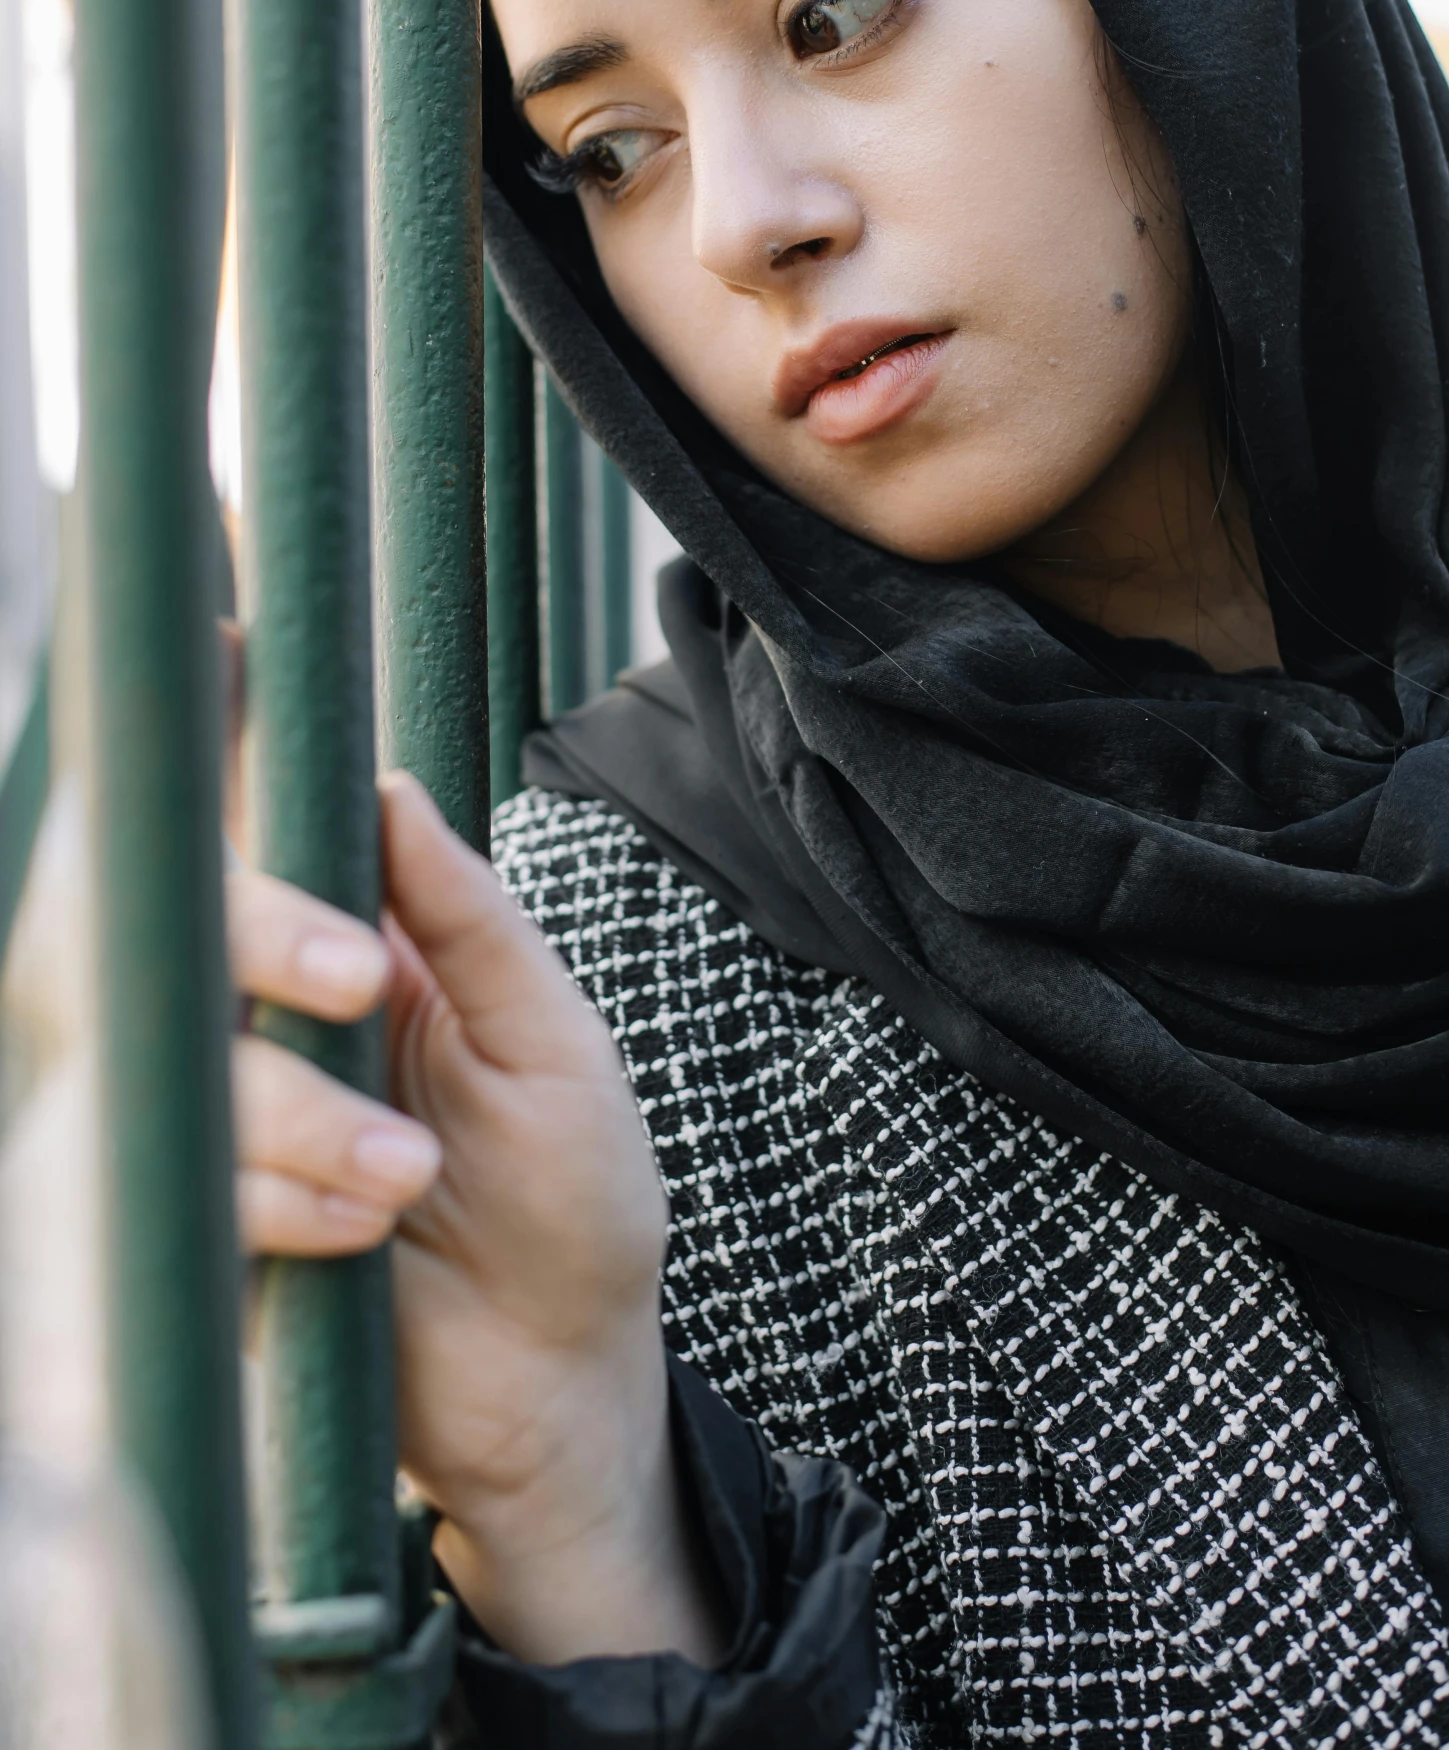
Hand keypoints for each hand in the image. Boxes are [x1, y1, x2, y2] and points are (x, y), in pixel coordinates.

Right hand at [229, 773, 724, 1665]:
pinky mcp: (215, 1233)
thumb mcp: (558, 1048)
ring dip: (301, 1115)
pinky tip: (362, 1233)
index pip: (277, 849)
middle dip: (267, 938)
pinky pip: (190, 1189)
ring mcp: (242, 1132)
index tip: (267, 743)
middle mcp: (285, 1030)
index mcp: (368, 959)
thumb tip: (392, 790)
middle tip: (360, 979)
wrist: (562, 1387)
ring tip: (407, 1173)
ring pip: (192, 1069)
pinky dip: (279, 1206)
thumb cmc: (575, 1203)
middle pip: (197, 933)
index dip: (245, 787)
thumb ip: (476, 924)